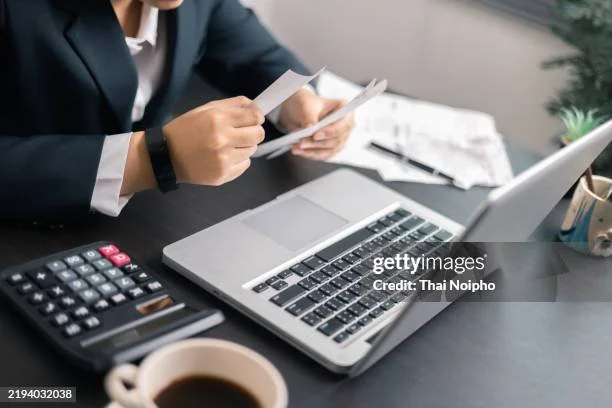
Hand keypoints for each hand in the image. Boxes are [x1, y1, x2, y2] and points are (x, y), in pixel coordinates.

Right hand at [121, 96, 263, 194]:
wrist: (165, 156)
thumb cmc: (185, 130)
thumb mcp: (205, 110)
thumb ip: (232, 105)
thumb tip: (256, 106)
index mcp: (217, 119)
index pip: (254, 116)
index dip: (257, 117)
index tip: (254, 119)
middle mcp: (222, 139)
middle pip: (258, 134)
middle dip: (254, 132)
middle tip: (242, 133)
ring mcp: (223, 159)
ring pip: (252, 150)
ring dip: (245, 147)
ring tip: (228, 146)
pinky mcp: (223, 174)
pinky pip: (245, 165)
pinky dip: (239, 160)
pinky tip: (224, 157)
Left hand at [278, 89, 354, 160]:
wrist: (297, 112)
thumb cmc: (305, 104)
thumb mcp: (305, 107)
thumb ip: (309, 118)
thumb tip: (310, 129)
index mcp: (344, 110)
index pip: (344, 125)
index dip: (331, 131)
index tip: (315, 135)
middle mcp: (345, 125)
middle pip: (336, 140)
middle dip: (317, 144)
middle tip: (302, 143)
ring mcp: (339, 138)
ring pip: (329, 150)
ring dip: (312, 151)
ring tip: (297, 147)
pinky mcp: (331, 148)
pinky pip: (323, 155)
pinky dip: (310, 154)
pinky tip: (299, 151)